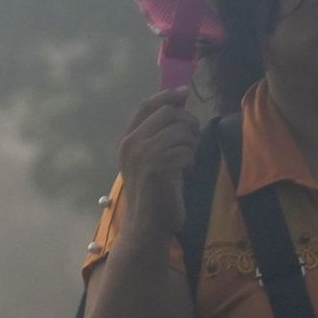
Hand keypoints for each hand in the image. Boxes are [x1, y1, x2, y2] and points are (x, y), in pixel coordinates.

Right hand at [111, 87, 203, 242]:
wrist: (146, 224)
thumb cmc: (152, 191)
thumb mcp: (147, 158)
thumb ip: (157, 133)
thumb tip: (179, 102)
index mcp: (127, 140)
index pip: (147, 106)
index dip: (168, 95)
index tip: (184, 93)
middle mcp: (132, 144)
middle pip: (170, 114)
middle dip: (188, 124)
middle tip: (189, 143)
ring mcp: (145, 155)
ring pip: (182, 132)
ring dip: (190, 147)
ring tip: (183, 164)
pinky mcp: (160, 167)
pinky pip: (187, 151)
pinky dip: (190, 163)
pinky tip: (182, 176)